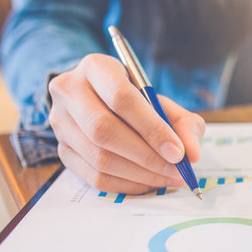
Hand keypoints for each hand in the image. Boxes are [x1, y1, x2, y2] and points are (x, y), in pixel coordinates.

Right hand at [48, 54, 205, 193]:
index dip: (152, 128)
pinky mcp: (62, 150)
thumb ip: (184, 123)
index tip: (178, 152)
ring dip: (140, 174)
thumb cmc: (136, 101)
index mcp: (96, 67)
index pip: (121, 98)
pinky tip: (148, 182)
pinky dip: (127, 185)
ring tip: (168, 178)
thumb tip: (191, 153)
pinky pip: (93, 176)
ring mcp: (60, 123)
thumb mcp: (163, 101)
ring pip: (99, 157)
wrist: (100, 102)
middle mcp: (70, 91)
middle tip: (176, 170)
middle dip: (147, 156)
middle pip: (104, 130)